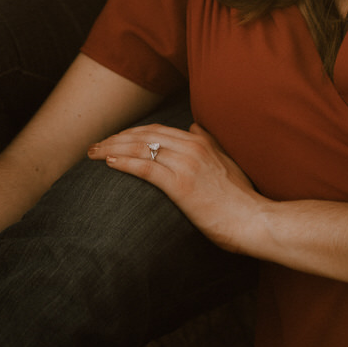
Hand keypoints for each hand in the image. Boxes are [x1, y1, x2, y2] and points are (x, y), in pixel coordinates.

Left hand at [88, 122, 262, 253]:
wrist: (253, 220)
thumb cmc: (239, 199)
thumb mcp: (226, 162)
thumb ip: (209, 143)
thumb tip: (194, 126)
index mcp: (200, 142)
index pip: (156, 130)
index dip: (130, 133)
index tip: (113, 140)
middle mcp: (192, 147)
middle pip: (144, 135)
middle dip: (115, 138)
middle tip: (94, 146)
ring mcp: (186, 164)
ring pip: (141, 148)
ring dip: (113, 149)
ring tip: (93, 154)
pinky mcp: (182, 185)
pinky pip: (146, 168)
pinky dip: (125, 163)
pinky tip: (109, 164)